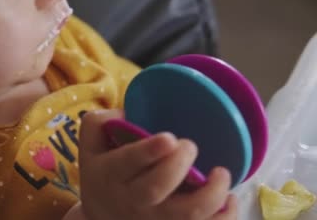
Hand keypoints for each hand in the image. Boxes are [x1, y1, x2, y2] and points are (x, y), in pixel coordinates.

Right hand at [78, 110, 236, 219]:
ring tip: (221, 172)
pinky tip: (229, 199)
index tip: (169, 138)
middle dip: (179, 164)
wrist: (100, 216)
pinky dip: (224, 216)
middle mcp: (133, 200)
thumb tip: (128, 111)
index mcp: (111, 173)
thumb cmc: (102, 174)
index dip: (149, 151)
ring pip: (188, 213)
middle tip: (190, 145)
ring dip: (211, 193)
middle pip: (158, 187)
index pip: (129, 162)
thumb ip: (100, 122)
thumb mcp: (90, 145)